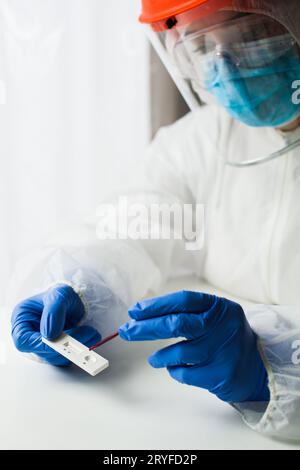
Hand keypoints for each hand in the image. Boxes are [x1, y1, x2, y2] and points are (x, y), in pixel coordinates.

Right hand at [11, 284, 100, 365]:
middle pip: (41, 351)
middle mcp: (31, 333)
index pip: (23, 340)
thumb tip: (49, 334)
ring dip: (75, 348)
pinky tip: (91, 337)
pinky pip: (67, 355)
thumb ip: (53, 312)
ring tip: (92, 334)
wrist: (76, 298)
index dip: (39, 344)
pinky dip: (80, 348)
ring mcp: (44, 343)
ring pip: (56, 356)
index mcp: (22, 319)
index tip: (57, 340)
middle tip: (83, 337)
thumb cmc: (62, 294)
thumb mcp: (59, 295)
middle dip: (63, 346)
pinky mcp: (57, 349)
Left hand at [119, 291, 269, 402]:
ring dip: (160, 356)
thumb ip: (187, 312)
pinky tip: (175, 368)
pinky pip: (185, 373)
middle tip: (127, 331)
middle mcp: (222, 326)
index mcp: (219, 307)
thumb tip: (143, 315)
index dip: (156, 305)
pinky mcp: (220, 375)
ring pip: (179, 352)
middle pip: (177, 324)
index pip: (183, 300)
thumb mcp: (215, 315)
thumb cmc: (226, 336)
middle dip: (146, 328)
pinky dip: (174, 370)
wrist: (257, 366)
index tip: (135, 311)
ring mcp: (222, 351)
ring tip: (154, 359)